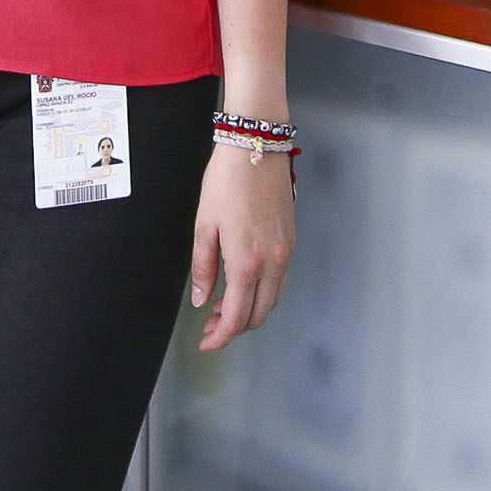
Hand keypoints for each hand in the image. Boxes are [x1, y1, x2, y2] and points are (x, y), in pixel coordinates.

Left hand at [186, 142, 293, 352]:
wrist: (256, 148)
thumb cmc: (228, 181)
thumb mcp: (204, 225)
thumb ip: (203, 268)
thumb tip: (200, 298)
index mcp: (247, 262)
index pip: (236, 317)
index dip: (220, 337)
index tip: (206, 342)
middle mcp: (272, 261)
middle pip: (258, 315)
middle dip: (233, 328)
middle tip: (209, 326)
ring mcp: (286, 252)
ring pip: (272, 300)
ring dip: (248, 311)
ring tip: (221, 306)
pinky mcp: (290, 240)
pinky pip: (280, 280)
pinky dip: (261, 292)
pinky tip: (241, 284)